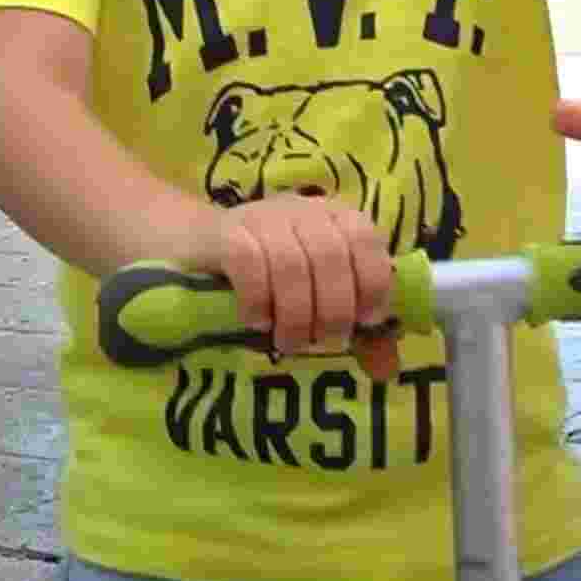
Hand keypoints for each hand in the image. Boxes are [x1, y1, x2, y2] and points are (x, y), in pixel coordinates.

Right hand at [185, 195, 401, 381]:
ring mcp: (262, 217)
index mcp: (335, 218)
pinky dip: (257, 299)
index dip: (371, 282)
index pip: (366, 239)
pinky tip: (255, 321)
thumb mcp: (315, 296)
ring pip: (290, 263)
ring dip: (295, 312)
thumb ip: (352, 325)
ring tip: (288, 340)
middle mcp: (302, 210)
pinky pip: (247, 263)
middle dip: (332, 308)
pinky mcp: (224, 233)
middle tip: (322, 341)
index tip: (363, 321)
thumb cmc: (268, 277)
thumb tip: (386, 369)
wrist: (194, 249)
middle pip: (330, 256)